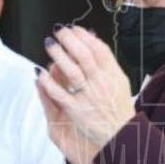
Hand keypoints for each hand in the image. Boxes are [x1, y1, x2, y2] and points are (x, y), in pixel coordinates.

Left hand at [37, 26, 134, 163]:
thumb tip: (94, 40)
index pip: (99, 49)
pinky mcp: (77, 110)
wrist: (122, 134)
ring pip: (71, 71)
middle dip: (70, 40)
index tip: (75, 28)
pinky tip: (42, 73)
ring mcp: (89, 96)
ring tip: (50, 45)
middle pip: (84, 55)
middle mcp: (102, 83)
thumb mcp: (120, 81)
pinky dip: (49, 81)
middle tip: (59, 32)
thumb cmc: (119, 108)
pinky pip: (59, 93)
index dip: (85, 36)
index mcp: (113, 74)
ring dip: (59, 55)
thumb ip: (107, 62)